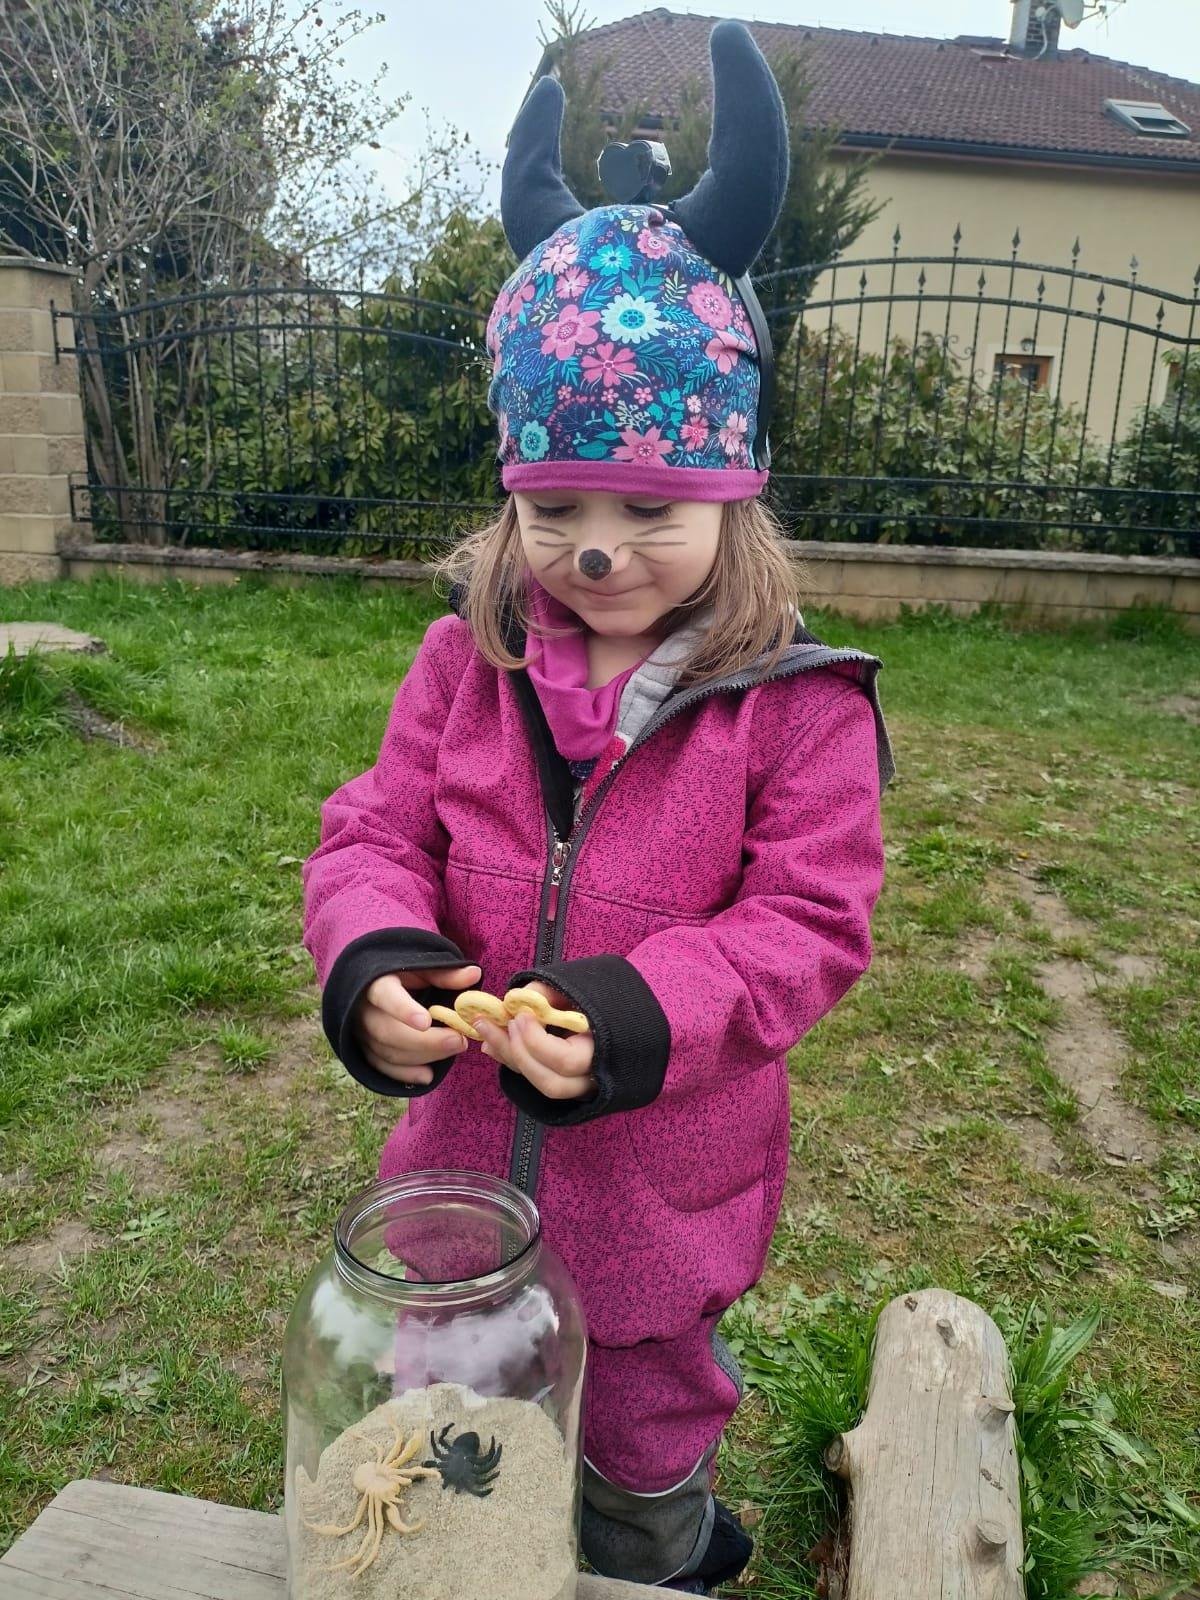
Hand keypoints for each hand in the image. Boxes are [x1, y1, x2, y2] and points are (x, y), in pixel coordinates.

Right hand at [355, 965, 482, 1087]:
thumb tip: (474, 974)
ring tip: (456, 1047)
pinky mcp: (366, 1051)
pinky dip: (406, 1074)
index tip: (426, 1021)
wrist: (373, 988)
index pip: (385, 996)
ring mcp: (362, 1034)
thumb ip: (445, 974)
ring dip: (424, 1056)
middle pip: (389, 1032)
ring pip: (388, 1052)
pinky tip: (429, 1075)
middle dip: (426, 1041)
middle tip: (459, 1040)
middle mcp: (363, 1011)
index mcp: (376, 983)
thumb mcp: (422, 968)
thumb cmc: (403, 975)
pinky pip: (383, 1068)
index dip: (403, 1010)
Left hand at [474, 982, 596, 1102]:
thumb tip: (515, 1000)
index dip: (537, 1042)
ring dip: (510, 1058)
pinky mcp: (562, 1081)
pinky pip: (535, 1078)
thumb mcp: (577, 988)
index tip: (521, 1015)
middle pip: (550, 1083)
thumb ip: (547, 992)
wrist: (615, 1012)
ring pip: (540, 1085)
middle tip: (501, 1022)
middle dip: (519, 1053)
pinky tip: (490, 1043)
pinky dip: (512, 1061)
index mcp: (605, 1050)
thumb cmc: (597, 997)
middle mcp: (593, 1076)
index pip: (567, 1061)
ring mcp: (579, 1085)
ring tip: (485, 1030)